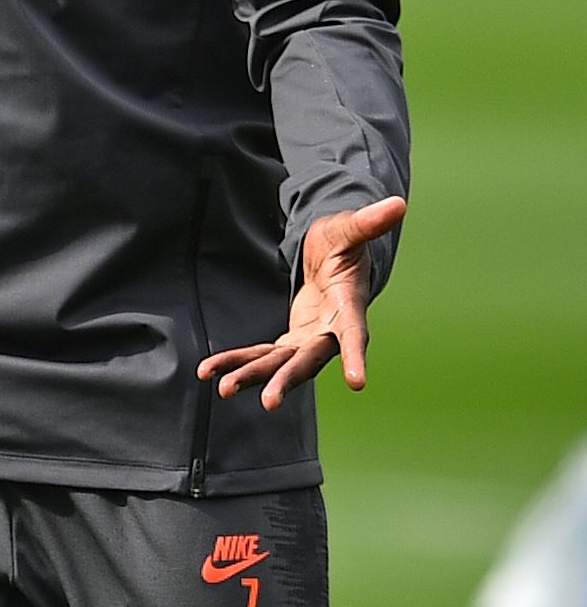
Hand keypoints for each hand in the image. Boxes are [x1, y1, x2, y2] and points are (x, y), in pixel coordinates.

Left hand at [199, 196, 406, 410]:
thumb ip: (368, 222)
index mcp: (348, 308)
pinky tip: (209, 372)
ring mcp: (310, 339)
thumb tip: (398, 204)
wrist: (332, 258)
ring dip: (254, 376)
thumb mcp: (349, 230)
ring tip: (225, 391)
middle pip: (309, 361)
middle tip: (268, 402)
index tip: (359, 383)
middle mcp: (330, 332)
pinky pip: (261, 354)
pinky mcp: (291, 340)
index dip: (356, 357)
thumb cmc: (343, 243)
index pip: (354, 335)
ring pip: (281, 364)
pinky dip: (237, 361)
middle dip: (288, 380)